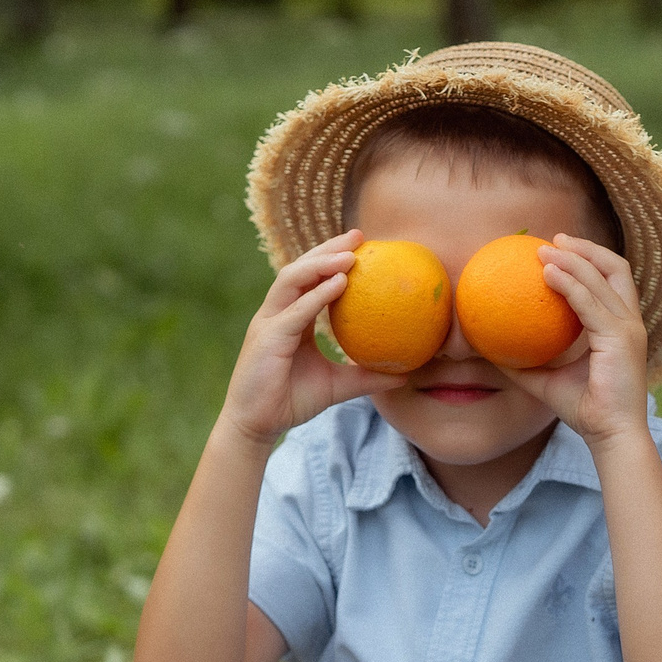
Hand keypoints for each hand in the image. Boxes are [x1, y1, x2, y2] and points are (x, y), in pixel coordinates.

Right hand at [217, 230, 403, 448]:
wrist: (257, 426)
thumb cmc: (291, 402)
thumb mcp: (337, 386)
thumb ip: (366, 376)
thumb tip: (404, 375)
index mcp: (290, 318)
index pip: (310, 279)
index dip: (332, 259)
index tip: (362, 245)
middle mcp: (277, 314)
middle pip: (300, 269)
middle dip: (327, 249)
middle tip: (358, 235)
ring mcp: (268, 323)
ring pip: (292, 280)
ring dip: (320, 263)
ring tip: (350, 255)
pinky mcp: (266, 339)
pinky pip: (294, 311)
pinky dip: (316, 295)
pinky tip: (340, 284)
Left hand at [504, 234, 648, 445]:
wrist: (611, 435)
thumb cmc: (585, 411)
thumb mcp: (548, 382)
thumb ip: (525, 364)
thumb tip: (489, 352)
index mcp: (620, 328)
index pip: (611, 281)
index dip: (588, 260)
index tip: (557, 250)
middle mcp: (630, 322)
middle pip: (616, 268)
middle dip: (586, 248)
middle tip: (552, 239)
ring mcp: (628, 328)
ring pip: (603, 278)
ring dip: (574, 258)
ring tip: (544, 250)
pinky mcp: (621, 337)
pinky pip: (591, 302)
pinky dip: (570, 284)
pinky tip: (547, 274)